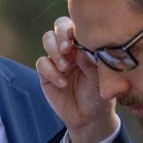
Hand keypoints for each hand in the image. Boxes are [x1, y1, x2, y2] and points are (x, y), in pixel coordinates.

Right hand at [35, 16, 118, 142]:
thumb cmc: (99, 94)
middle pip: (58, 27)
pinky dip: (51, 72)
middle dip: (61, 35)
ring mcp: (57, 59)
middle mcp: (70, 48)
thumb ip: (90, 61)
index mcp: (85, 44)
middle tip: (67, 49)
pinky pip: (42, 63)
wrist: (89, 117)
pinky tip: (62, 83)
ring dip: (55, 52)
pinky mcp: (46, 74)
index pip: (76, 25)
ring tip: (66, 68)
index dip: (73, 27)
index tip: (77, 39)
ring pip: (47, 40)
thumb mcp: (100, 77)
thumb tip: (79, 48)